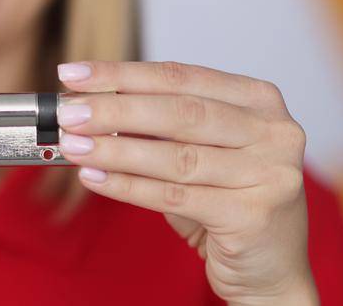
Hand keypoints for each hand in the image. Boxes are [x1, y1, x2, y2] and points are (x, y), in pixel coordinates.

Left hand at [55, 61, 317, 304]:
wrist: (270, 267)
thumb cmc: (229, 201)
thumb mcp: (200, 151)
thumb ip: (159, 127)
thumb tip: (90, 106)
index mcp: (260, 101)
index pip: (180, 77)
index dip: (122, 74)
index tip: (74, 74)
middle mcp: (274, 132)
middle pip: (180, 113)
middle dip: (115, 110)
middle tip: (68, 113)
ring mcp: (270, 174)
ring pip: (176, 157)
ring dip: (115, 150)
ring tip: (73, 145)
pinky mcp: (253, 216)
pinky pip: (175, 196)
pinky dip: (128, 186)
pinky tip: (94, 177)